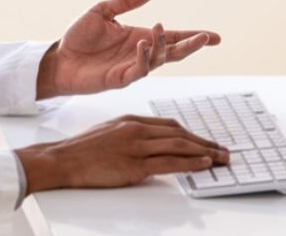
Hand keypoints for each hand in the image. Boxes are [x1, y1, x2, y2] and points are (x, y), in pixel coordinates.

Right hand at [14, 115, 229, 193]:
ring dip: (204, 152)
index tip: (205, 141)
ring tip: (221, 158)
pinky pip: (168, 162)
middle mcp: (137, 129)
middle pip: (179, 134)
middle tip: (223, 151)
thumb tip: (151, 147)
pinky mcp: (134, 164)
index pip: (170, 125)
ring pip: (178, 146)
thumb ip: (132, 136)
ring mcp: (136, 146)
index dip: (191, 134)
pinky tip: (203, 163)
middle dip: (204, 142)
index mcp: (132, 121)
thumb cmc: (83, 150)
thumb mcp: (110, 133)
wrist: (63, 159)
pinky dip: (189, 162)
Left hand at [37, 0, 220, 97]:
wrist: (59, 59)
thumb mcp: (104, 11)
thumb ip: (127, 0)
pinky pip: (138, 70)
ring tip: (160, 28)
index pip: (172, 37)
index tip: (215, 37)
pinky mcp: (119, 79)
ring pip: (158, 60)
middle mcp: (140, 53)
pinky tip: (143, 43)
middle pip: (173, 52)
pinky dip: (143, 57)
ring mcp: (131, 67)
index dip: (193, 37)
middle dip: (191, 45)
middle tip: (207, 38)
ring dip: (163, 45)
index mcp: (140, 37)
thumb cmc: (79, 38)